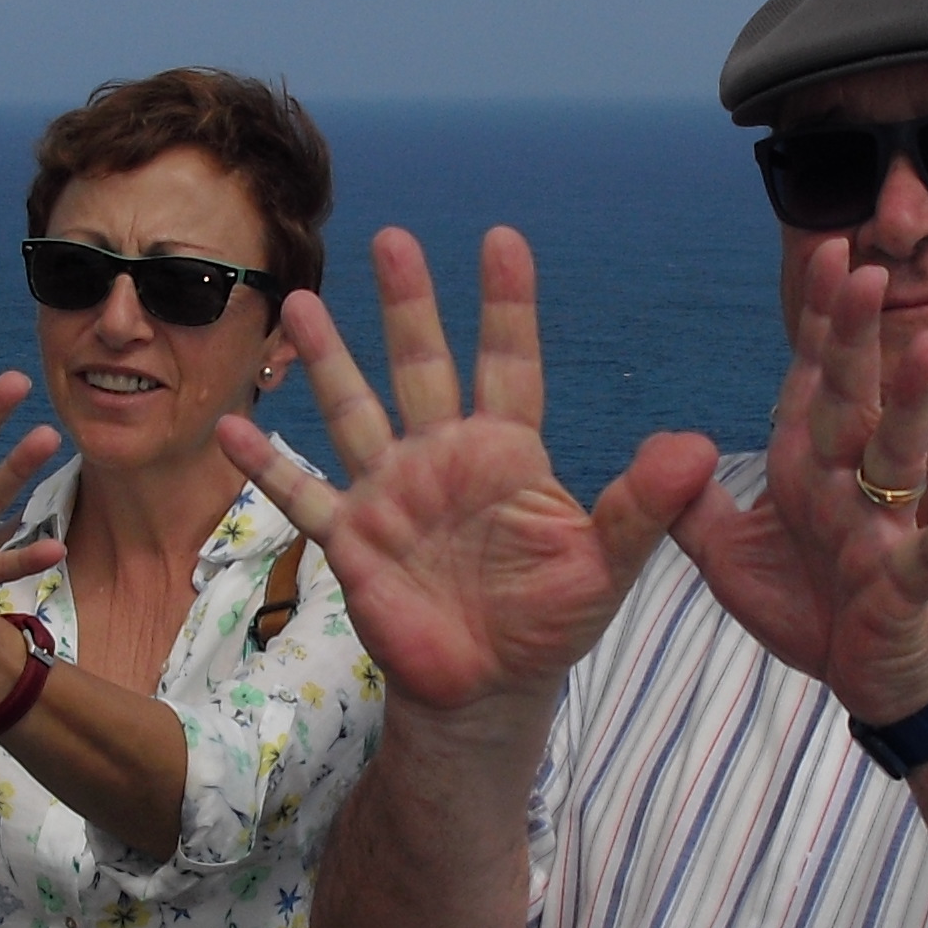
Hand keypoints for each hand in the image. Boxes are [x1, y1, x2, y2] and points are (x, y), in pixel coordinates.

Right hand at [217, 227, 715, 712]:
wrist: (487, 689)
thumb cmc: (549, 623)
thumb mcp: (605, 565)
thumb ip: (643, 505)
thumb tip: (697, 445)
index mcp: (507, 452)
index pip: (509, 363)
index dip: (506, 304)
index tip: (502, 239)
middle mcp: (444, 456)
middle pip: (423, 365)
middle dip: (408, 305)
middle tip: (392, 238)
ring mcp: (392, 492)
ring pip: (355, 411)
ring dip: (329, 360)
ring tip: (301, 301)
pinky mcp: (353, 538)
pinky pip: (303, 496)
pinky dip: (267, 465)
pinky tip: (230, 428)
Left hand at [670, 240, 927, 719]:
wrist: (861, 676)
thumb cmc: (807, 603)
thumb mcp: (726, 554)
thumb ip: (690, 501)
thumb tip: (665, 448)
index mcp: (806, 464)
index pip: (811, 377)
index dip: (817, 319)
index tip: (826, 249)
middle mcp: (848, 482)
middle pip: (853, 397)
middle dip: (855, 337)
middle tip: (864, 270)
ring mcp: (882, 528)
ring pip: (900, 455)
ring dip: (914, 404)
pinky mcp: (904, 584)